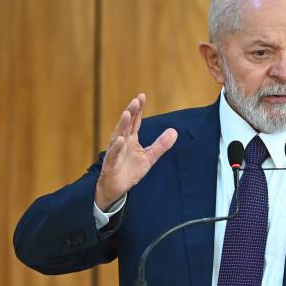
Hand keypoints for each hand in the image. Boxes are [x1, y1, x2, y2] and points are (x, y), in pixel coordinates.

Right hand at [95, 93, 177, 210]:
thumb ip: (161, 145)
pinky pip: (113, 154)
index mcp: (131, 139)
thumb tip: (175, 131)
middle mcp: (122, 142)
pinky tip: (120, 139)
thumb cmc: (130, 171)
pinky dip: (117, 147)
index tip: (141, 96)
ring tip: (127, 114)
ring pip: (118, 136)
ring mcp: (115, 152)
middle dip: (130, 112)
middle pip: (126, 124)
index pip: (135, 121)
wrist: (116, 189)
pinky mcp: (111, 164)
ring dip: (122, 125)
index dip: (138, 109)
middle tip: (135, 100)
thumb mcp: (149, 157)